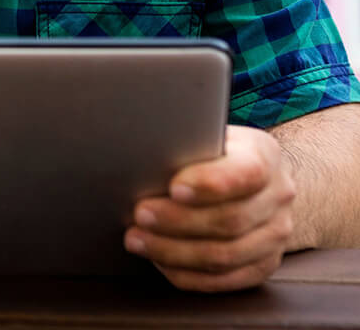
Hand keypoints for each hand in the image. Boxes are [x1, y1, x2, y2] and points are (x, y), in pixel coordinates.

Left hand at [124, 125, 295, 291]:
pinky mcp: (265, 264)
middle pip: (232, 219)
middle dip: (178, 220)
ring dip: (175, 251)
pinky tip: (158, 261)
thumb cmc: (210, 152)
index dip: (210, 183)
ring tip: (137, 240)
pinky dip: (188, 274)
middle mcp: (278, 196)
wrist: (248, 177)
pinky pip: (226, 280)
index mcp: (264, 155)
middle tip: (140, 214)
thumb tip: (144, 155)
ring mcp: (276, 234)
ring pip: (227, 255)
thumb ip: (186, 145)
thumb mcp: (204, 135)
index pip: (247, 172)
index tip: (173, 188)